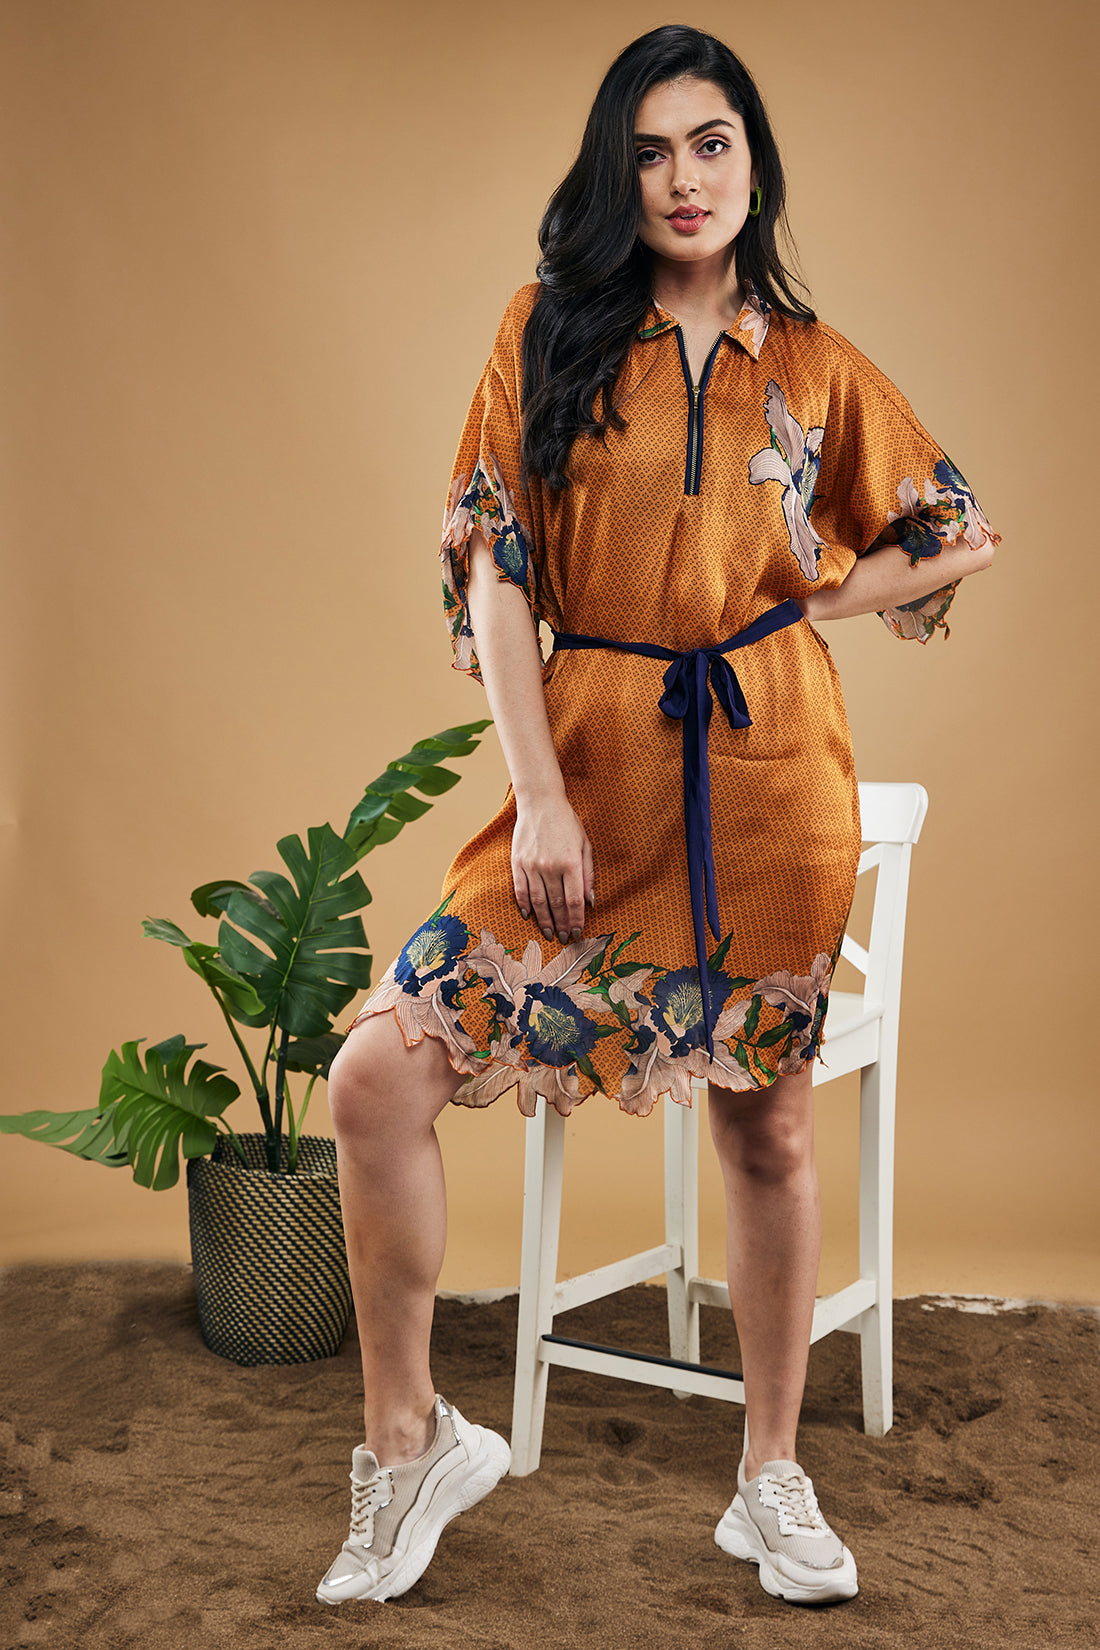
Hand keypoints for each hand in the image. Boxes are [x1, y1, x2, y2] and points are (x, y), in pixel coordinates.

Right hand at [511, 791, 595, 944]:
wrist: (540, 802)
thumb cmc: (567, 822)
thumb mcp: (584, 845)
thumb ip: (588, 874)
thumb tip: (590, 901)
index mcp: (571, 863)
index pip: (575, 901)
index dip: (577, 920)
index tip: (578, 932)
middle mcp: (550, 867)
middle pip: (557, 905)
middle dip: (562, 925)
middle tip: (564, 939)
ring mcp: (532, 866)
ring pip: (538, 902)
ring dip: (544, 921)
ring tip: (549, 933)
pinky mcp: (517, 863)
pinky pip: (520, 890)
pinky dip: (524, 905)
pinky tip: (529, 916)